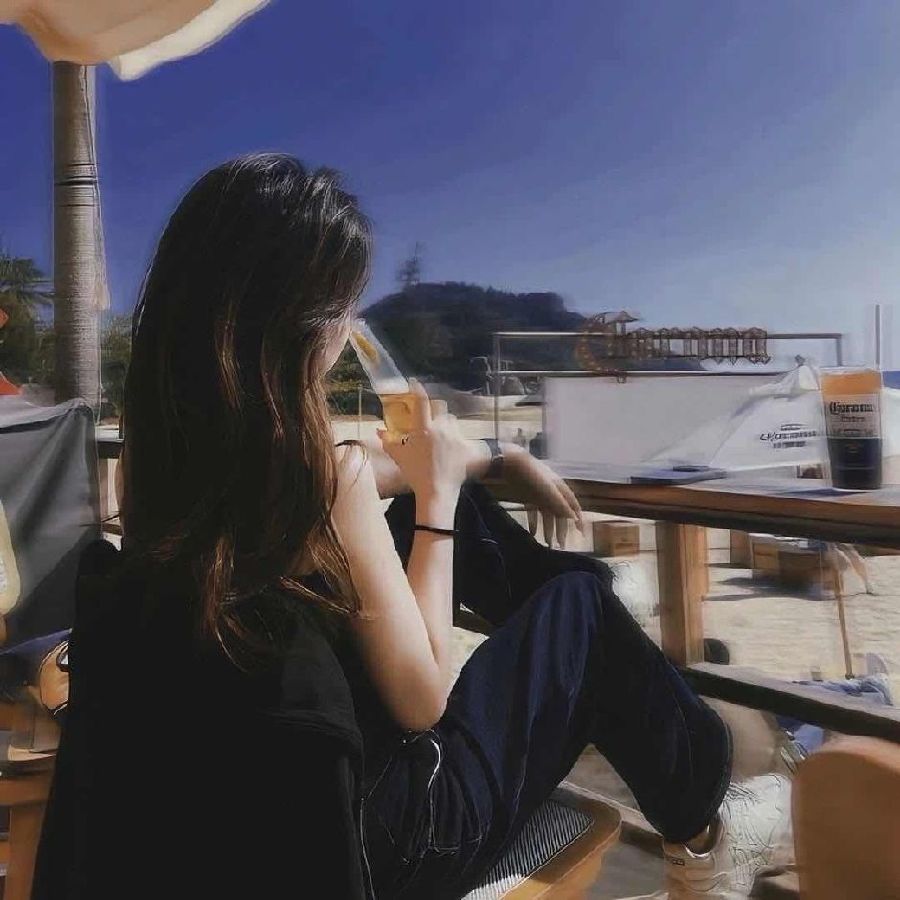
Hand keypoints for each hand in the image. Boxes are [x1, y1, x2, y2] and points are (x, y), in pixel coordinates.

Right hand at [378, 380, 467, 499]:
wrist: (436, 492)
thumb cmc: (415, 475)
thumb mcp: (398, 457)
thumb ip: (388, 441)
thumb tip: (378, 431)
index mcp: (423, 429)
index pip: (421, 402)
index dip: (417, 390)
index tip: (414, 383)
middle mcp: (441, 429)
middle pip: (440, 406)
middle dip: (434, 408)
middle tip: (429, 417)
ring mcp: (456, 437)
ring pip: (452, 421)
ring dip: (446, 424)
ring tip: (441, 436)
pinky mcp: (467, 448)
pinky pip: (463, 436)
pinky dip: (458, 440)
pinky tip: (452, 448)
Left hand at [503, 448, 583, 547]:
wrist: (511, 462)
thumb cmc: (532, 474)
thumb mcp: (548, 491)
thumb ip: (560, 504)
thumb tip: (574, 518)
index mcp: (560, 489)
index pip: (573, 506)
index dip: (578, 519)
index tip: (581, 533)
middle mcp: (552, 492)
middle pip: (559, 514)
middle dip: (561, 530)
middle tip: (561, 546)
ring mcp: (539, 495)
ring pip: (547, 515)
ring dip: (548, 529)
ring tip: (548, 544)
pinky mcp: (527, 496)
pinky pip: (533, 513)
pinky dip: (534, 523)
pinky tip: (533, 534)